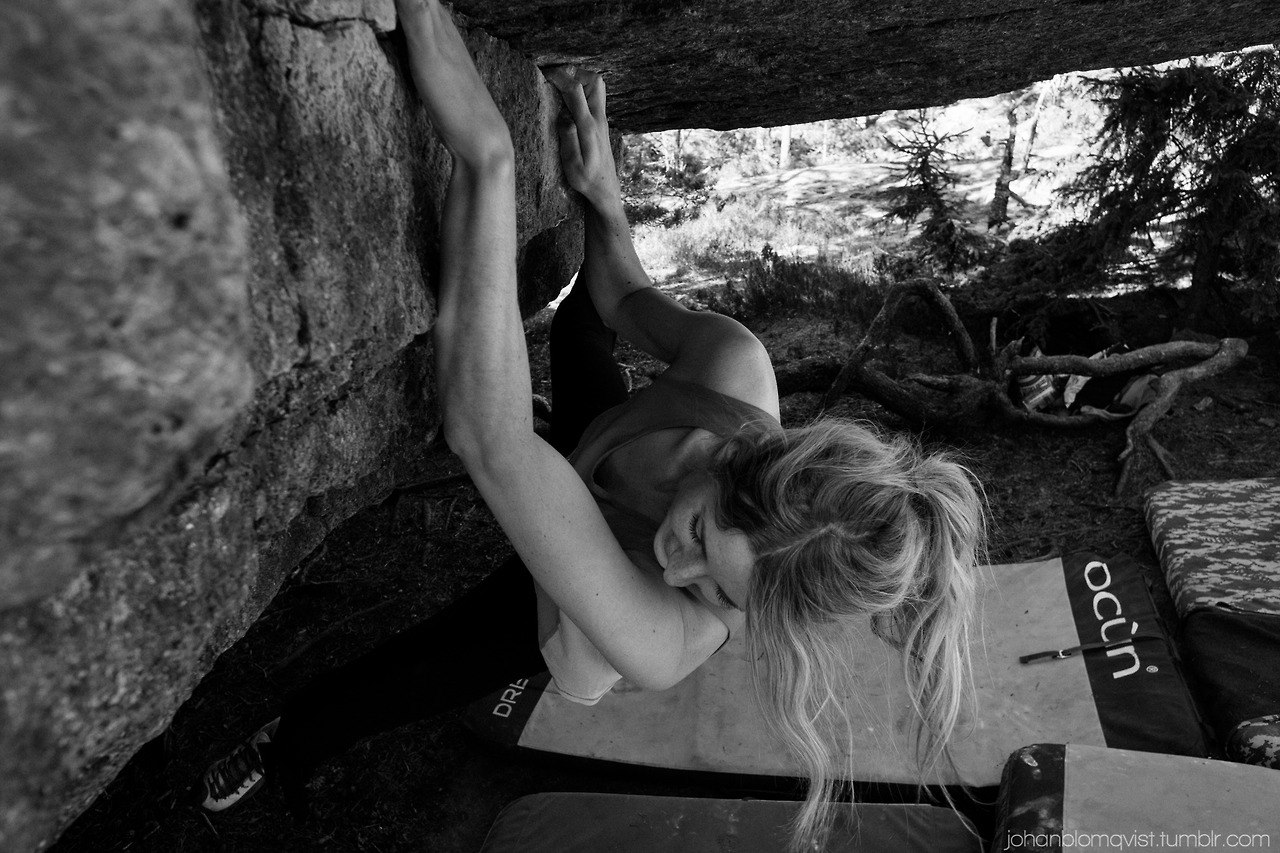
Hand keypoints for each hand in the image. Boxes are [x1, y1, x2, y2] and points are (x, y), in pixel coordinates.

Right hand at [544, 66, 621, 207]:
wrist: (606, 189)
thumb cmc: (587, 181)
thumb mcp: (573, 166)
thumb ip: (568, 140)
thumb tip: (563, 118)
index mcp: (588, 127)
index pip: (576, 91)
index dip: (560, 77)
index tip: (544, 75)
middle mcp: (598, 119)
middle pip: (594, 80)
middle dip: (574, 72)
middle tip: (556, 78)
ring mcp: (602, 120)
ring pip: (597, 86)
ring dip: (580, 79)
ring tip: (562, 86)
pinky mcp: (601, 123)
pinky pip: (595, 96)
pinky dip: (582, 89)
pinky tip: (569, 98)